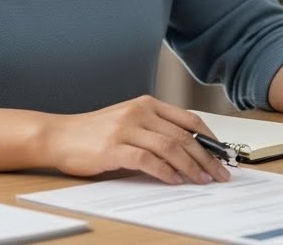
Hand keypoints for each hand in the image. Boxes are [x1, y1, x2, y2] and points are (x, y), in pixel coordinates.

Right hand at [42, 95, 231, 184]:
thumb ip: (155, 130)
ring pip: (170, 147)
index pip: (189, 119)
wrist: (59, 135)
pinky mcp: (114, 147)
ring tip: (202, 180)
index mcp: (147, 103)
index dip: (210, 139)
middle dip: (206, 157)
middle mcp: (140, 112)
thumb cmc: (95, 132)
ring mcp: (126, 128)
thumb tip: (190, 152)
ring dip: (191, 167)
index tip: (222, 156)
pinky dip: (165, 172)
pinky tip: (175, 180)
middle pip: (184, 135)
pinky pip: (148, 160)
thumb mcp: (129, 122)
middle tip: (219, 174)